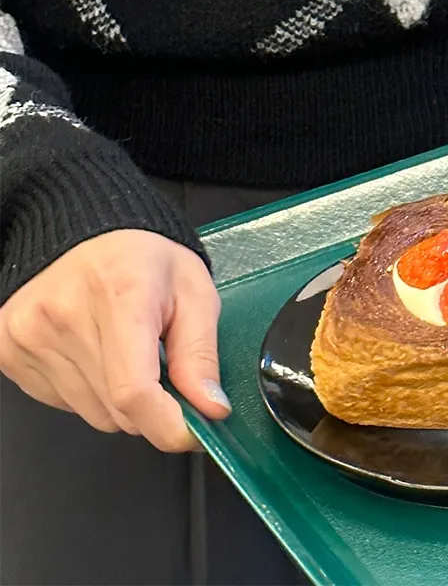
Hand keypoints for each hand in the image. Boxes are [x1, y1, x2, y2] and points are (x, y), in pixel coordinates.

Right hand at [0, 229, 229, 451]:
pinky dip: (88, 391)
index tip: (192, 432)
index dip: (168, 425)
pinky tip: (95, 353)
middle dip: (154, 407)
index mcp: (120, 294)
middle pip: (117, 409)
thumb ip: (201, 354)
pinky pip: (61, 403)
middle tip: (165, 370)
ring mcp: (29, 334)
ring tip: (126, 352)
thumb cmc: (142, 259)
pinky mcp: (8, 349)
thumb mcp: (195, 293)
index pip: (135, 390)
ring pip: (92, 413)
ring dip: (120, 400)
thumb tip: (210, 408)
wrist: (87, 233)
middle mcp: (65, 315)